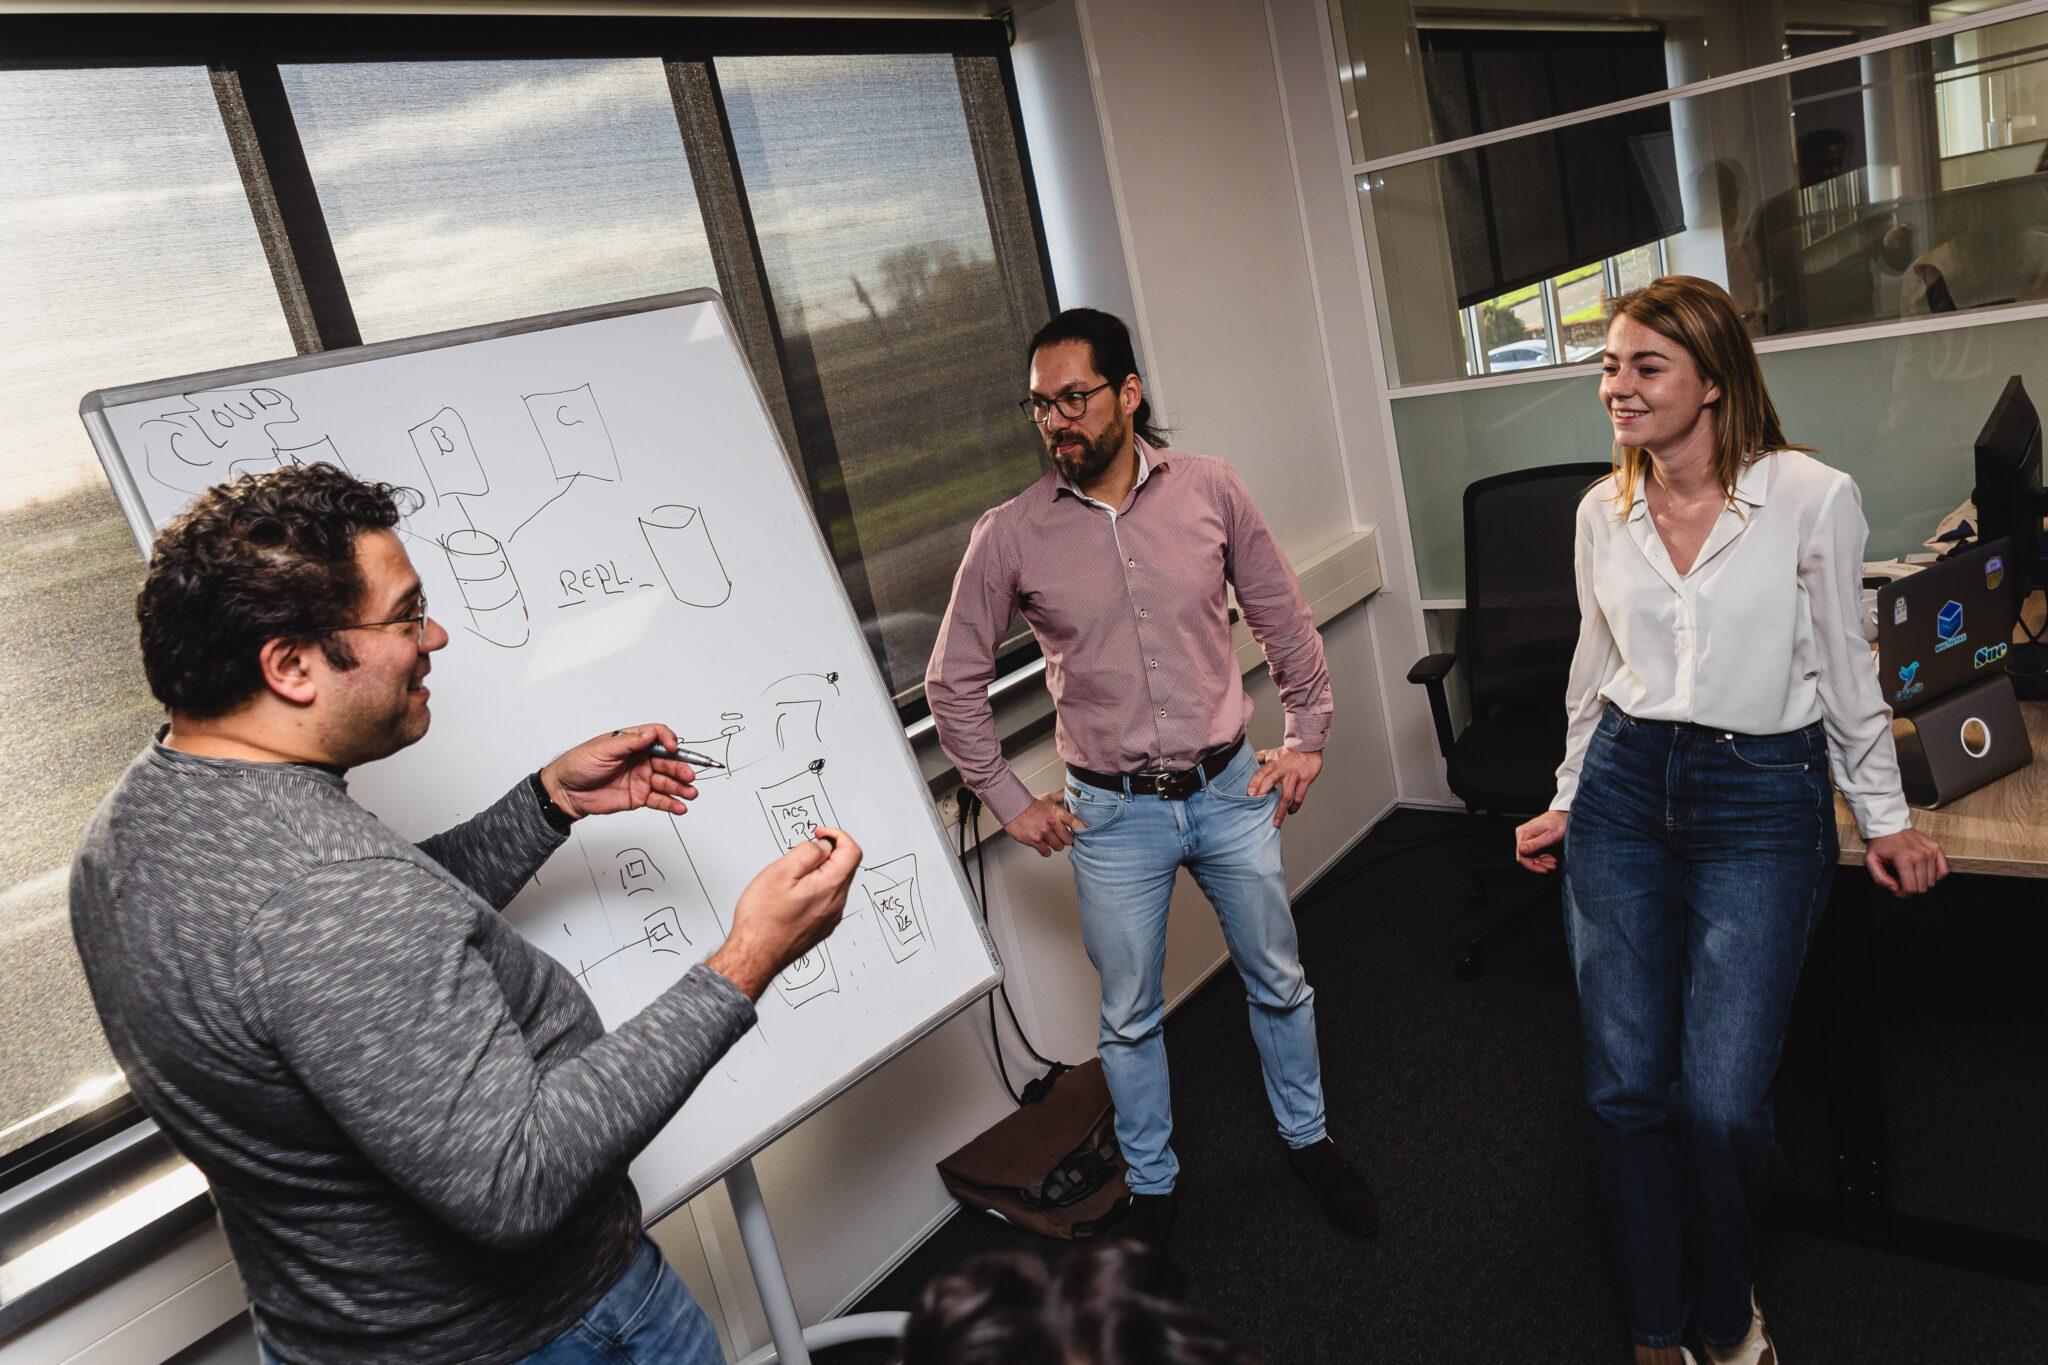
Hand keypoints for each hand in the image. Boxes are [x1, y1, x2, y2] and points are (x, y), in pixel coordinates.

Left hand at [540, 724, 698, 819]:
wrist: (565, 792)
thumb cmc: (579, 765)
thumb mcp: (603, 749)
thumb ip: (629, 742)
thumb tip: (651, 733)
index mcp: (633, 742)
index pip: (658, 736)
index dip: (669, 741)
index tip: (672, 748)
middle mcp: (641, 759)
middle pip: (669, 761)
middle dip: (681, 768)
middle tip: (688, 775)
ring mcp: (642, 778)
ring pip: (668, 781)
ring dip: (681, 787)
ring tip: (690, 793)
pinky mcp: (640, 797)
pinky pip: (660, 800)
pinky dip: (672, 803)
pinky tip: (680, 806)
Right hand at [707, 828, 862, 998]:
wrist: (755, 955)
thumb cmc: (763, 919)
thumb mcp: (781, 872)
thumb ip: (807, 853)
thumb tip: (823, 846)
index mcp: (830, 887)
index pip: (852, 851)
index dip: (837, 836)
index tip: (820, 834)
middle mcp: (836, 905)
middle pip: (845, 867)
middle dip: (827, 854)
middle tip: (800, 855)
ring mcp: (830, 919)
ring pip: (835, 885)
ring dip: (820, 873)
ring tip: (791, 878)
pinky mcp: (821, 928)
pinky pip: (826, 901)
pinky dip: (815, 889)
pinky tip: (792, 895)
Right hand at [1004, 794, 1084, 856]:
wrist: (1012, 807)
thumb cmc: (1029, 804)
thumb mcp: (1047, 798)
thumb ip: (1059, 796)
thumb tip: (1068, 792)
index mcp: (1056, 812)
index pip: (1074, 822)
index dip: (1081, 829)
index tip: (1083, 833)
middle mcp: (1051, 822)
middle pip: (1069, 839)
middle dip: (1065, 840)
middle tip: (1060, 837)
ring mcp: (1043, 832)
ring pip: (1058, 847)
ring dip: (1054, 845)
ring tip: (1049, 839)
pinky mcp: (1034, 840)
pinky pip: (1047, 852)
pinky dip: (1045, 850)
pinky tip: (1042, 845)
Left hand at [1247, 746, 1321, 827]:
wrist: (1308, 747)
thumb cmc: (1286, 753)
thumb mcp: (1271, 753)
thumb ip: (1258, 758)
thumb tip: (1243, 763)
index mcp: (1273, 763)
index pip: (1261, 773)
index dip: (1255, 783)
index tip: (1249, 795)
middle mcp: (1282, 769)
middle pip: (1271, 783)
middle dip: (1263, 796)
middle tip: (1257, 811)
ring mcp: (1294, 776)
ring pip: (1286, 796)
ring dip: (1281, 811)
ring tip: (1275, 823)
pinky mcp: (1305, 780)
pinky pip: (1299, 797)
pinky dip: (1294, 807)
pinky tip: (1290, 812)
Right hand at [1514, 810, 1568, 872]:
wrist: (1564, 815)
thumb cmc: (1559, 823)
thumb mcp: (1549, 836)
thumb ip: (1534, 844)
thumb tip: (1521, 850)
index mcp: (1524, 833)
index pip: (1521, 855)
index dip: (1532, 865)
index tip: (1543, 870)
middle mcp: (1522, 835)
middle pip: (1525, 857)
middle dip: (1538, 864)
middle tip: (1551, 866)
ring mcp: (1526, 837)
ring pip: (1530, 856)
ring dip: (1541, 862)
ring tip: (1553, 863)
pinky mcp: (1532, 839)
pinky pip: (1533, 852)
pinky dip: (1541, 858)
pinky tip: (1550, 858)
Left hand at [1864, 828, 1947, 896]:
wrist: (1889, 826)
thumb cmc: (1880, 844)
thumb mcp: (1871, 860)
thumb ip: (1879, 878)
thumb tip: (1895, 888)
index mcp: (1904, 859)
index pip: (1911, 889)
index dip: (1903, 893)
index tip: (1896, 888)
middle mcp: (1920, 855)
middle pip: (1922, 887)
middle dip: (1911, 889)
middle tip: (1902, 881)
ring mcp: (1930, 851)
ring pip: (1932, 881)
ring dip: (1921, 882)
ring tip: (1910, 874)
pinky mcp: (1936, 848)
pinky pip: (1944, 871)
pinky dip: (1936, 876)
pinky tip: (1924, 873)